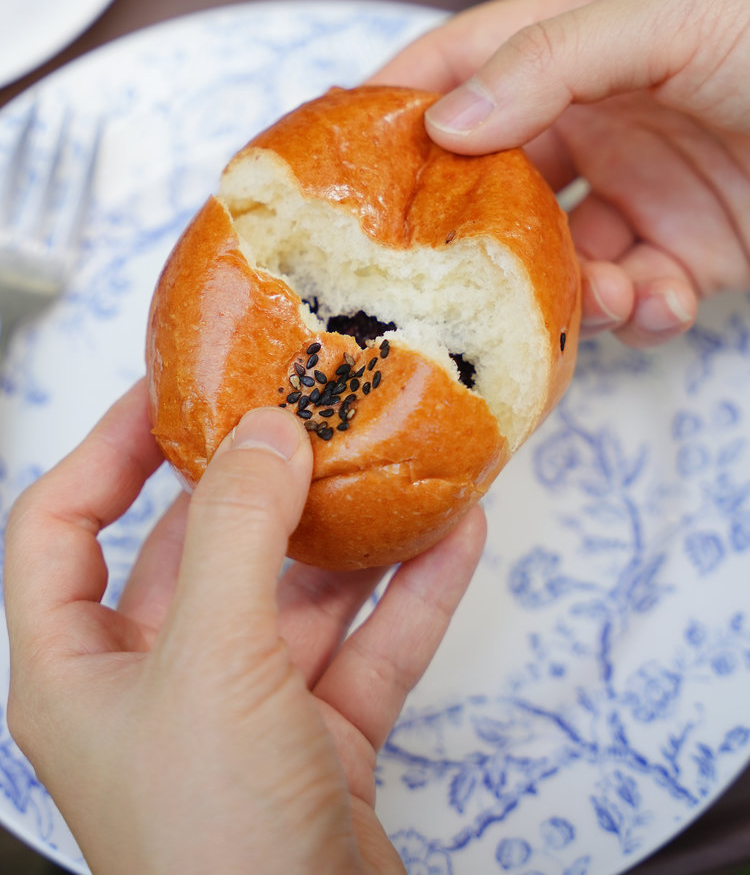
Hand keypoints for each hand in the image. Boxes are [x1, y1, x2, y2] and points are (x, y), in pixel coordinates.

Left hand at [4, 381, 485, 874]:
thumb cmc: (213, 844)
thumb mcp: (213, 663)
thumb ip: (235, 532)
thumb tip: (264, 431)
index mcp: (79, 667)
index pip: (61, 525)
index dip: (106, 447)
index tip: (170, 388)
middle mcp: (156, 683)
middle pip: (198, 549)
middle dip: (256, 481)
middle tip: (307, 407)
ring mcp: (244, 714)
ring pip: (296, 596)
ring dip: (350, 535)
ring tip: (397, 458)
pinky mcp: (320, 744)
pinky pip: (366, 648)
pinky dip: (409, 596)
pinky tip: (455, 537)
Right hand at [374, 0, 749, 346]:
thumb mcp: (667, 20)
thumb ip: (552, 60)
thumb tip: (445, 122)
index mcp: (582, 45)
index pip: (466, 64)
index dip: (401, 100)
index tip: (340, 148)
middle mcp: (597, 121)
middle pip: (496, 180)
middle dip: (471, 228)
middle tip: (441, 271)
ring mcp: (637, 192)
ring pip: (559, 259)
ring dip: (570, 291)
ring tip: (604, 296)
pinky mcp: (683, 257)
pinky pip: (634, 302)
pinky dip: (640, 316)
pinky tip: (664, 301)